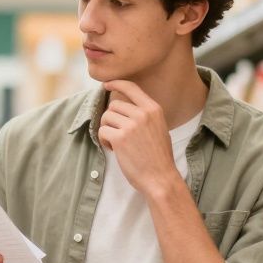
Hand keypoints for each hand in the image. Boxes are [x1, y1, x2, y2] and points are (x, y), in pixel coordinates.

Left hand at [99, 80, 183, 196]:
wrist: (160, 178)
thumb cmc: (158, 157)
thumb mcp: (158, 128)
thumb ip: (144, 115)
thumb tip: (122, 105)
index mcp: (154, 109)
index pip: (131, 87)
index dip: (116, 83)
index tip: (106, 85)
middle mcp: (143, 114)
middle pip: (114, 105)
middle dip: (111, 119)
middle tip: (118, 135)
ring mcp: (131, 125)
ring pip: (106, 117)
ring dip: (107, 130)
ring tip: (117, 143)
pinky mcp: (120, 138)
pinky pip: (102, 130)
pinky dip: (104, 140)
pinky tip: (114, 150)